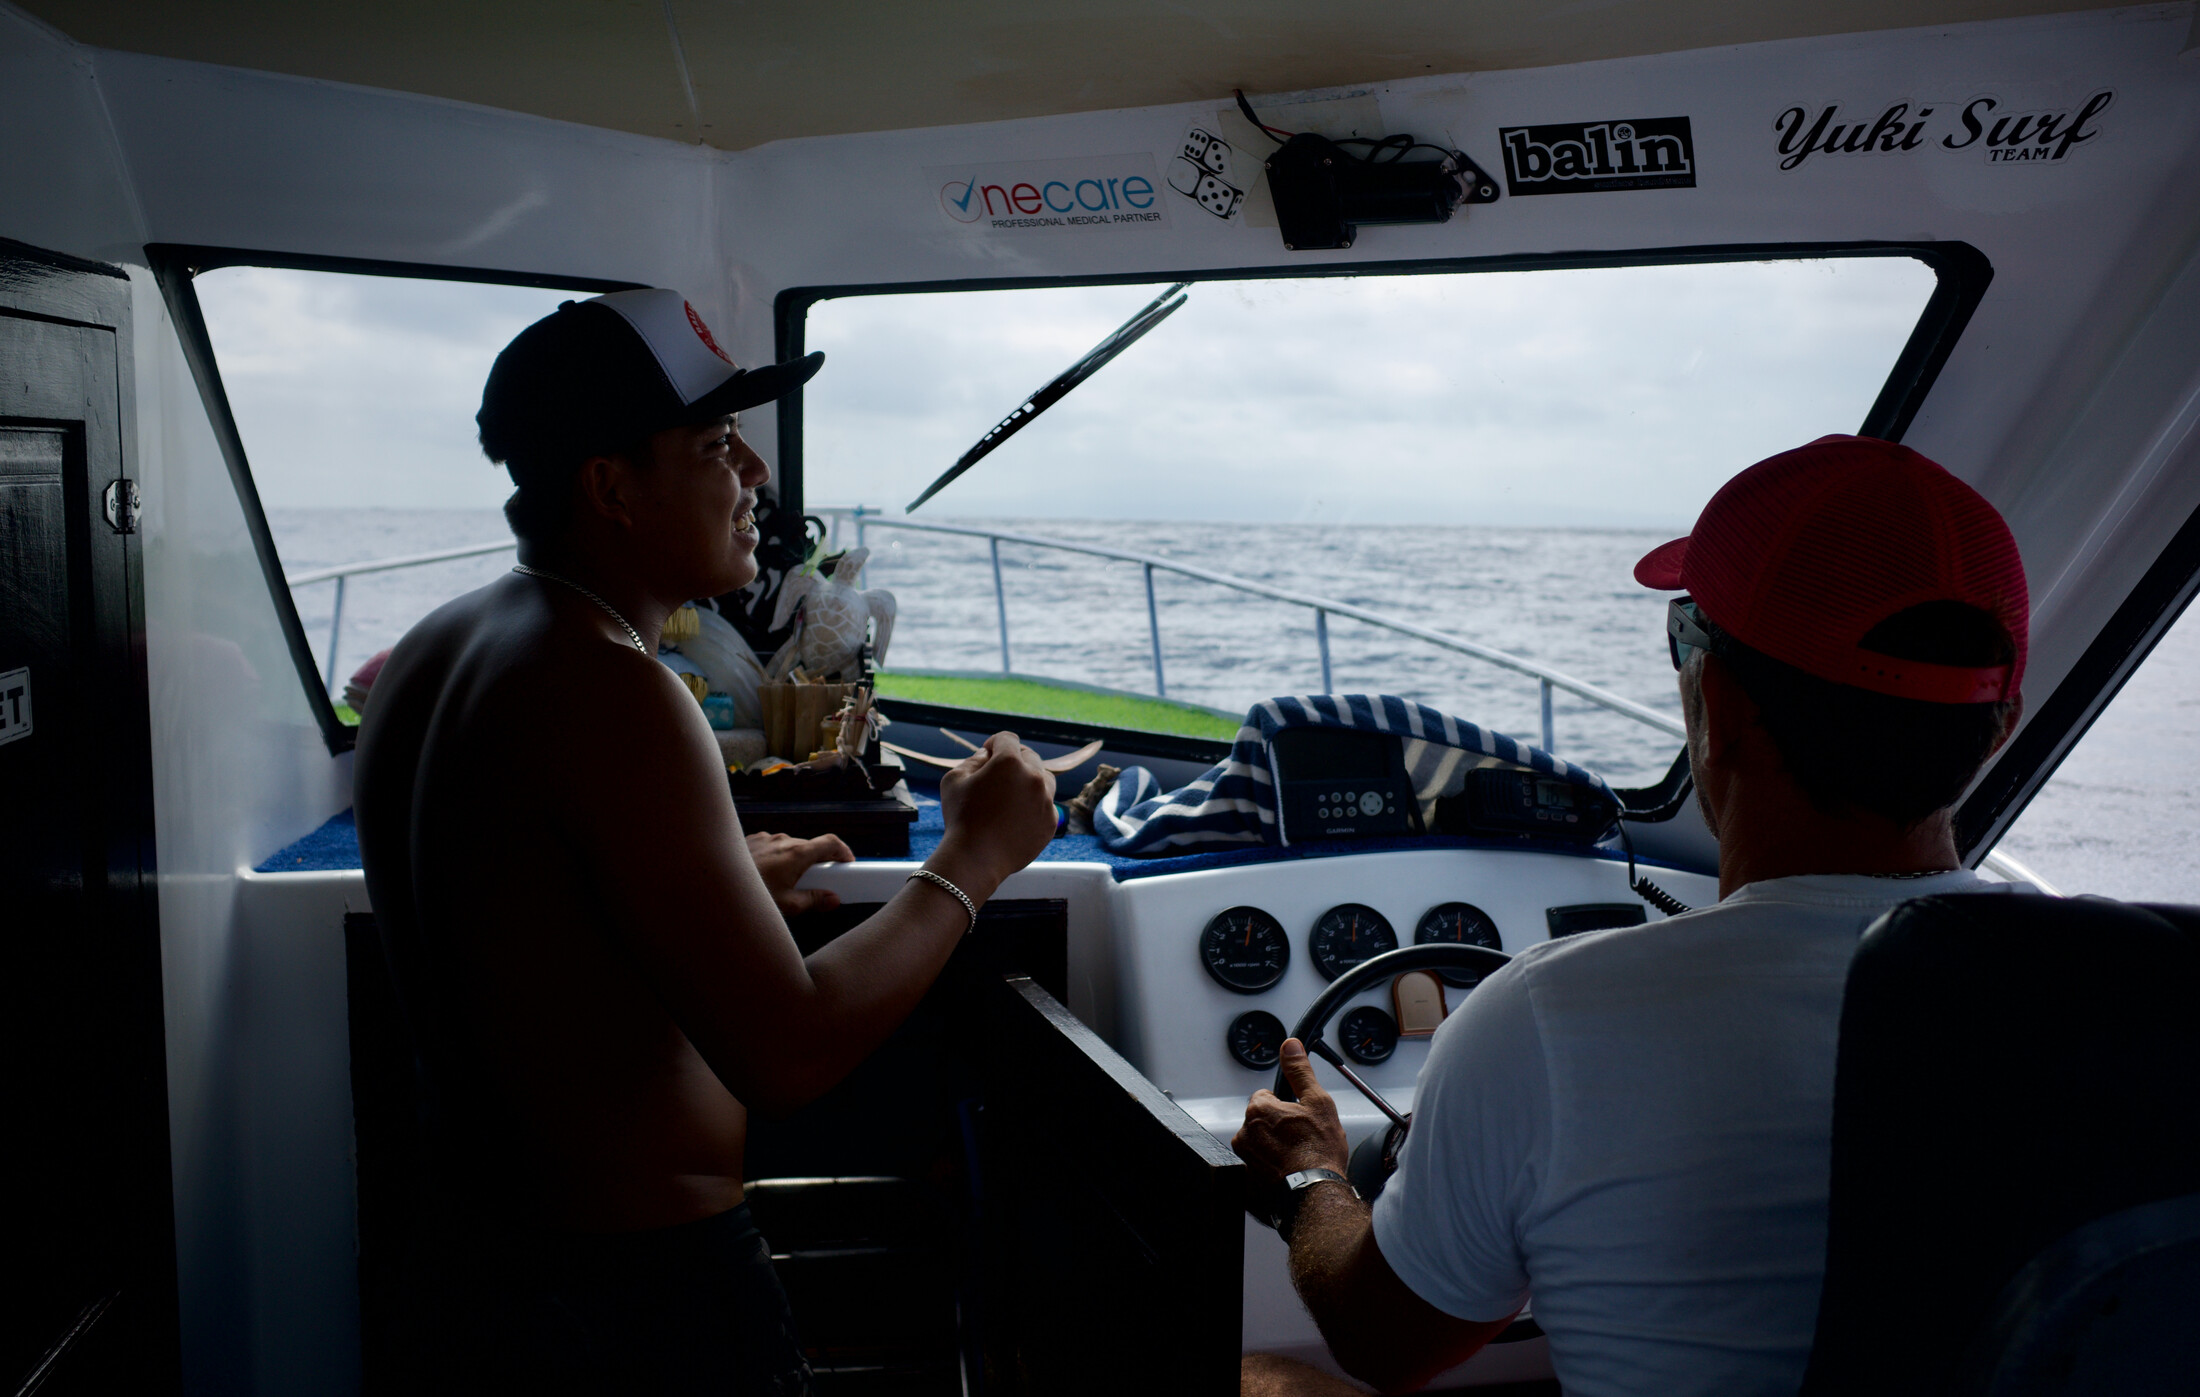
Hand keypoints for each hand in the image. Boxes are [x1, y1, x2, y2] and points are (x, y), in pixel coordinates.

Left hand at [745, 831, 852, 916]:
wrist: (710, 886)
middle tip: (817, 884)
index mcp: (796, 853)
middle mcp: (782, 840)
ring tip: (785, 884)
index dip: (843, 852)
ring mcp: (764, 838)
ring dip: (793, 861)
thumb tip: (832, 900)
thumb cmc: (747, 896)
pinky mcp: (749, 841)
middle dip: (817, 863)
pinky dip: (774, 859)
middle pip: (809, 846)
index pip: (831, 843)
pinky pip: (769, 847)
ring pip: (788, 846)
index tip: (848, 864)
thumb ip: (813, 901)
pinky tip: (765, 878)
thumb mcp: (786, 906)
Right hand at [935, 732, 1057, 890]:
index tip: (987, 754)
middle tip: (998, 774)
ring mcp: (1046, 800)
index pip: (1008, 739)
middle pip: (1029, 756)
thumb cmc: (960, 817)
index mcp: (1009, 762)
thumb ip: (973, 760)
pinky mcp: (1051, 822)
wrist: (975, 858)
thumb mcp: (954, 779)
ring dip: (1030, 780)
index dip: (995, 743)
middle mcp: (1033, 777)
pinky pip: (1046, 805)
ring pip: (1044, 779)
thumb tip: (987, 755)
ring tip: (1012, 792)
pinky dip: (1035, 805)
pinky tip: (1017, 815)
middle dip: (1014, 760)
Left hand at [1234, 1039, 1351, 1187]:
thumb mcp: (1317, 1102)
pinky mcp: (1246, 1180)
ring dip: (1273, 1148)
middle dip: (1278, 1128)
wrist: (1316, 1193)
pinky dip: (1269, 1168)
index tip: (1298, 1120)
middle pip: (1261, 1122)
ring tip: (1296, 1158)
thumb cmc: (1319, 1152)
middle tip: (1300, 1141)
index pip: (1266, 1098)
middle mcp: (1244, 1134)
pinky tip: (1287, 1172)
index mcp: (1258, 1110)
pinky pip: (1257, 1166)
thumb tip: (1290, 1046)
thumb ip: (1300, 1071)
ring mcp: (1243, 1159)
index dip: (1285, 1107)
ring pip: (1259, 1144)